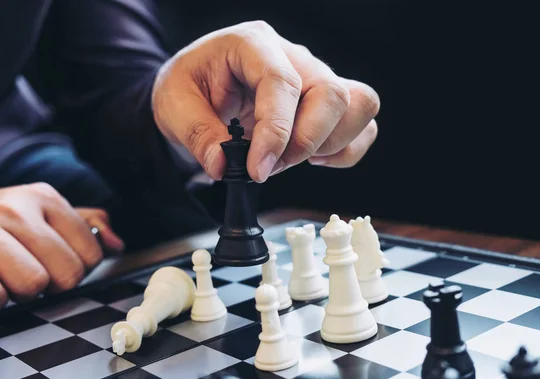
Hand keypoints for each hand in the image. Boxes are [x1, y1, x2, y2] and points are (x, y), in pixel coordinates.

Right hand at [0, 183, 123, 306]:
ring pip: (33, 285)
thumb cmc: (3, 223)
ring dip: (22, 291)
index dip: (78, 267)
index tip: (55, 260)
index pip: (90, 254)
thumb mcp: (44, 211)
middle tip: (29, 271)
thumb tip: (116, 245)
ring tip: (8, 276)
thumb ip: (87, 225)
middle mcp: (14, 209)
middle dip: (52, 282)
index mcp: (43, 197)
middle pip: (67, 274)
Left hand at [152, 20, 379, 182]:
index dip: (276, 132)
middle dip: (306, 141)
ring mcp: (316, 77)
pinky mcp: (327, 102)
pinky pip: (362, 124)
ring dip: (331, 144)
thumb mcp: (173, 105)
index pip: (282, 83)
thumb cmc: (190, 86)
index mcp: (252, 44)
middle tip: (270, 166)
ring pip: (359, 105)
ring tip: (290, 159)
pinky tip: (312, 157)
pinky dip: (345, 149)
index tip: (258, 169)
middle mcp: (294, 56)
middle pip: (332, 93)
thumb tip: (223, 166)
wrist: (200, 87)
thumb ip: (197, 135)